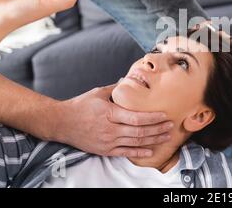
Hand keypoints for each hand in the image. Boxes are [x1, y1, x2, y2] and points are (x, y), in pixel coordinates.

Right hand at [52, 84, 173, 156]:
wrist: (61, 122)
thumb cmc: (80, 105)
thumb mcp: (98, 93)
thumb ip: (116, 88)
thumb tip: (130, 79)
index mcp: (109, 113)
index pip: (136, 117)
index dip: (152, 118)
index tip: (165, 115)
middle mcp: (110, 129)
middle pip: (139, 131)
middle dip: (157, 129)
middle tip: (170, 126)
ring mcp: (107, 141)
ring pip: (135, 143)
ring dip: (153, 140)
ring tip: (166, 137)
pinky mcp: (104, 150)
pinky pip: (125, 153)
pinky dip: (139, 152)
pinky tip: (150, 151)